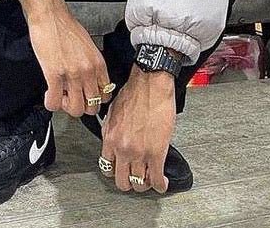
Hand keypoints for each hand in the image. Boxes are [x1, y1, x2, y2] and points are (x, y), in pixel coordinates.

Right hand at [7, 0, 111, 117]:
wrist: (50, 14)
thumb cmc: (65, 27)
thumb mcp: (87, 46)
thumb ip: (90, 64)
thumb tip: (88, 80)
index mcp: (98, 64)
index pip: (105, 96)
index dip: (93, 100)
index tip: (84, 96)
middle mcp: (88, 71)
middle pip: (92, 107)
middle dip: (80, 106)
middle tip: (70, 98)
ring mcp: (72, 74)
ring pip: (76, 110)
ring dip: (65, 107)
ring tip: (59, 96)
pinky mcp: (54, 74)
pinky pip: (55, 102)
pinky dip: (51, 103)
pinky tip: (48, 95)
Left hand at [100, 65, 175, 193]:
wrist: (150, 84)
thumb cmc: (134, 93)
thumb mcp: (112, 113)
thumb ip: (111, 131)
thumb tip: (112, 142)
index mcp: (109, 138)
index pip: (107, 168)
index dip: (116, 173)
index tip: (123, 172)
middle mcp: (122, 148)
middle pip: (122, 182)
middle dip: (130, 183)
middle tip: (137, 179)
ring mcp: (139, 153)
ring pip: (139, 184)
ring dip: (146, 184)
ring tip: (151, 179)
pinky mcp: (157, 153)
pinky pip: (157, 180)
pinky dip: (160, 185)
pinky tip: (163, 183)